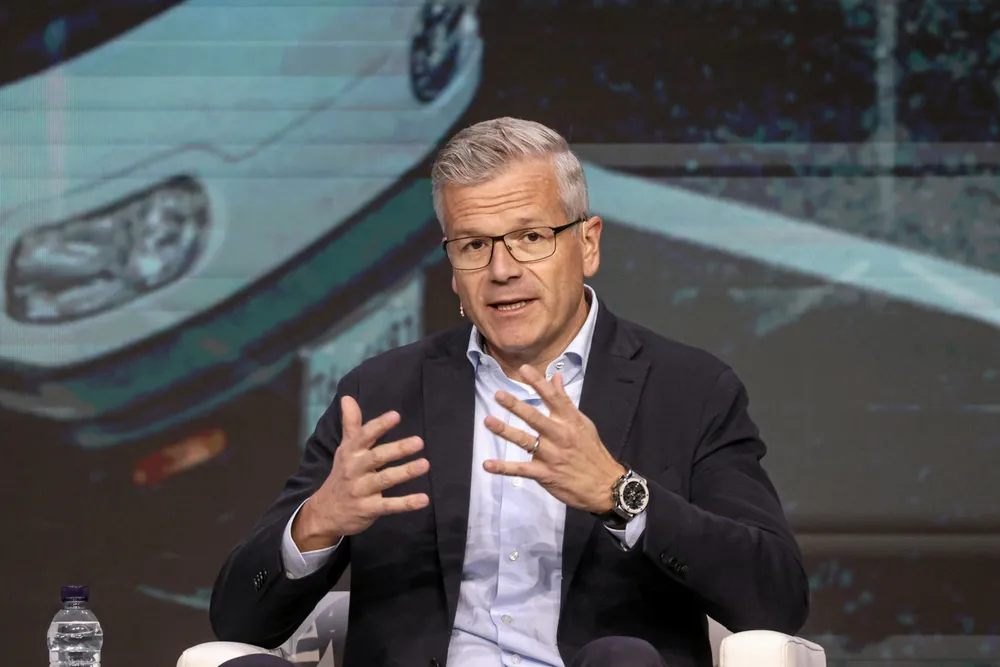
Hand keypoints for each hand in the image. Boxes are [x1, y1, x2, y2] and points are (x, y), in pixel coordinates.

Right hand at [292, 396, 429, 550]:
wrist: (324, 513)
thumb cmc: (342, 475)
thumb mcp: (345, 450)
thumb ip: (351, 425)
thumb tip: (347, 397)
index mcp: (351, 453)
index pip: (364, 435)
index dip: (380, 426)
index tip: (396, 416)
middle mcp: (354, 470)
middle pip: (377, 457)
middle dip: (398, 449)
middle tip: (419, 442)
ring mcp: (361, 490)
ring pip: (385, 479)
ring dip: (406, 472)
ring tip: (425, 464)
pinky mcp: (368, 509)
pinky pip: (389, 506)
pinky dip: (407, 503)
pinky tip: (424, 499)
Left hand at [482, 365, 624, 512]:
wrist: (605, 485)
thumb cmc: (592, 451)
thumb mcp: (583, 423)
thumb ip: (565, 401)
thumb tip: (556, 377)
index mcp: (570, 421)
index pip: (553, 397)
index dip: (538, 383)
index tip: (523, 369)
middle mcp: (559, 435)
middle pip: (534, 417)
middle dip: (516, 405)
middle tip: (498, 395)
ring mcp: (551, 455)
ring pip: (524, 440)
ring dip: (505, 431)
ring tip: (488, 421)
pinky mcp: (544, 473)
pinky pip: (520, 469)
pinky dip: (503, 468)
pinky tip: (487, 464)